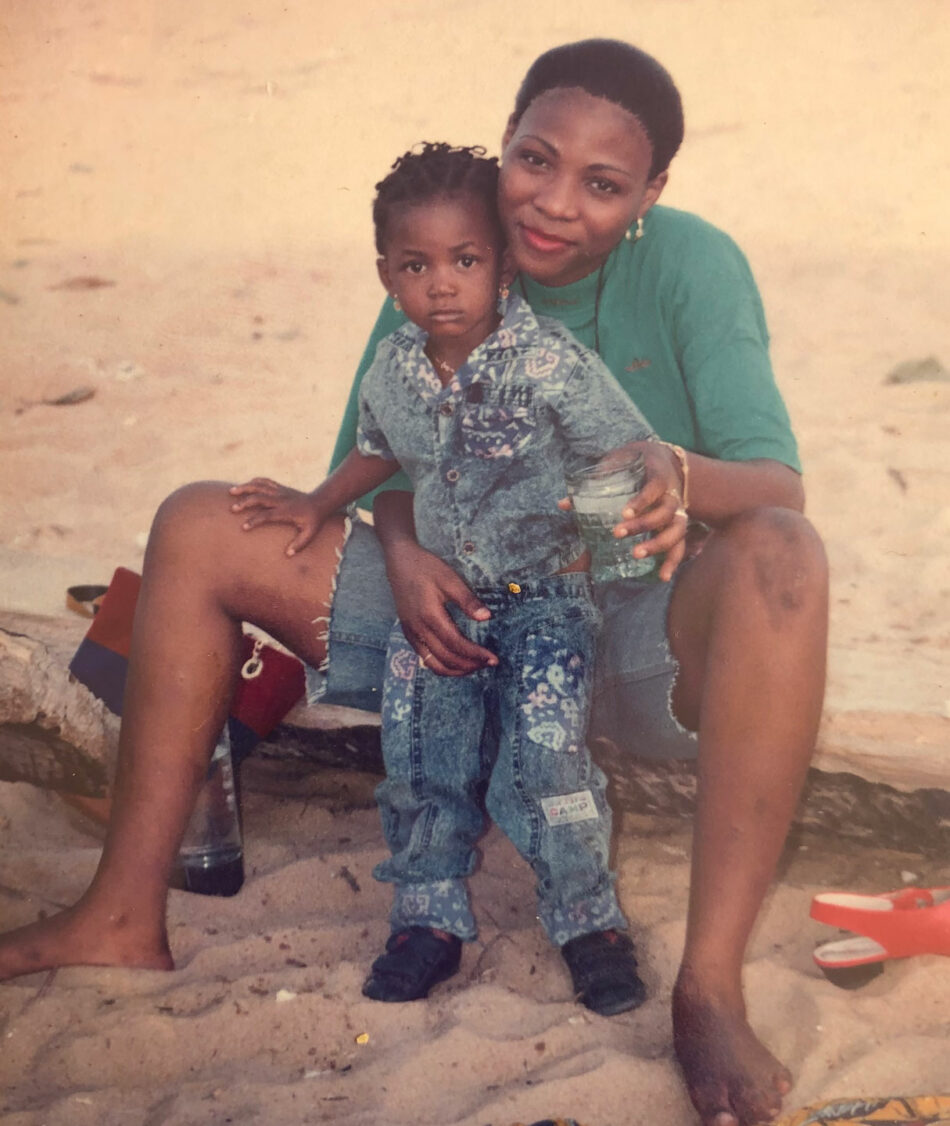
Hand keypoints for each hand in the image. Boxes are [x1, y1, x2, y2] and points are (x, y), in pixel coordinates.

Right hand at [228, 477, 327, 556]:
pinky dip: (254, 482)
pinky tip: (244, 486)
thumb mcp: (310, 534)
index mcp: (286, 511)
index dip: (255, 520)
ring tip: (230, 492)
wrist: (321, 502)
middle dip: (245, 502)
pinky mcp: (280, 487)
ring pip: (260, 486)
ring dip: (245, 488)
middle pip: (260, 498)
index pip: (267, 515)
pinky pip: (265, 481)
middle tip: (232, 509)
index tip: (244, 527)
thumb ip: (299, 544)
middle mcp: (281, 499)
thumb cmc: (314, 520)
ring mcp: (280, 491)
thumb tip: (288, 554)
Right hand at [384, 539, 496, 676]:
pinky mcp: (408, 633)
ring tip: (473, 667)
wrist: (400, 562)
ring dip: (454, 670)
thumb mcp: (450, 579)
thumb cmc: (426, 568)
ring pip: (433, 663)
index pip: (456, 644)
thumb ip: (467, 600)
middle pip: (445, 658)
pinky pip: (424, 657)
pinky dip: (441, 665)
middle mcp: (418, 629)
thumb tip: (486, 617)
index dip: (475, 654)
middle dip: (469, 665)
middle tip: (488, 664)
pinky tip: (455, 661)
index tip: (492, 658)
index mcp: (430, 615)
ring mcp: (410, 633)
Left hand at [559, 441, 687, 581]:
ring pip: (676, 530)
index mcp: (658, 477)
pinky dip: (673, 561)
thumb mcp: (617, 463)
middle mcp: (672, 495)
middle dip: (642, 525)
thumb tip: (563, 504)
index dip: (640, 501)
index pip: (653, 489)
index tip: (623, 513)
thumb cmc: (635, 462)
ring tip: (636, 554)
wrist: (663, 459)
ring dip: (658, 544)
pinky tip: (663, 577)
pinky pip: (680, 545)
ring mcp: (678, 511)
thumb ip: (594, 482)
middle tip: (617, 533)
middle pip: (664, 512)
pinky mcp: (677, 525)